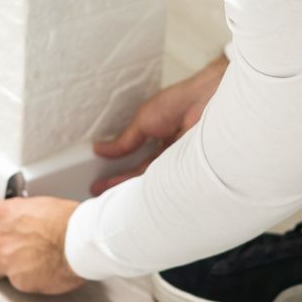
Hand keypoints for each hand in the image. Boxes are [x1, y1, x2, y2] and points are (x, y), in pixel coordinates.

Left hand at [0, 197, 84, 294]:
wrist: (82, 243)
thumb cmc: (71, 222)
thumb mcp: (43, 206)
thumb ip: (26, 215)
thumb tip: (26, 220)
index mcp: (7, 214)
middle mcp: (1, 240)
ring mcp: (8, 263)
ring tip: (11, 266)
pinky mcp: (20, 283)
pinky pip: (16, 283)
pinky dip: (25, 279)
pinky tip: (37, 273)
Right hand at [90, 55, 228, 193]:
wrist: (204, 101)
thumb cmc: (179, 103)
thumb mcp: (143, 122)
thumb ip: (124, 141)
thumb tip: (101, 149)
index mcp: (160, 140)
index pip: (136, 162)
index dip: (118, 172)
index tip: (99, 180)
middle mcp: (169, 155)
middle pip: (142, 175)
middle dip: (120, 185)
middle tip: (98, 194)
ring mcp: (178, 164)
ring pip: (152, 182)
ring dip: (130, 190)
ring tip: (111, 200)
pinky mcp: (185, 172)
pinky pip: (164, 185)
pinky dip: (148, 190)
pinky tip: (133, 197)